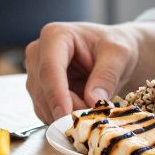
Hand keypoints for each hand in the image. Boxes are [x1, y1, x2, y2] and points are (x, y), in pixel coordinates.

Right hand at [24, 23, 140, 123]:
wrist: (113, 56)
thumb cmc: (114, 48)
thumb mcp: (119, 55)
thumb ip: (107, 76)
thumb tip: (93, 100)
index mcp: (55, 35)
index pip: (49, 68)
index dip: (56, 93)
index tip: (65, 114)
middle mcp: (38, 53)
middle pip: (43, 89)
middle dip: (67, 108)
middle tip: (93, 116)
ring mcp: (36, 74)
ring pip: (43, 104)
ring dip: (67, 115)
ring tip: (92, 111)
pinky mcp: (40, 91)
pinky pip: (47, 112)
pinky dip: (64, 118)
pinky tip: (83, 113)